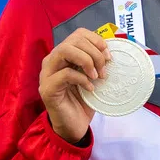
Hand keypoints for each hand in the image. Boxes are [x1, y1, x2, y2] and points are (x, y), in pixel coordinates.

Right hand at [39, 28, 109, 144]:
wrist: (74, 125)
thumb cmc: (84, 100)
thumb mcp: (94, 78)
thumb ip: (97, 64)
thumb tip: (111, 52)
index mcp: (64, 56)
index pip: (78, 34)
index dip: (96, 40)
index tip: (109, 56)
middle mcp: (52, 61)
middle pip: (72, 41)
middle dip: (94, 53)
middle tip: (104, 70)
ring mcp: (47, 74)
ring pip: (64, 51)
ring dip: (86, 61)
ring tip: (97, 76)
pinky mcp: (48, 88)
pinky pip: (65, 74)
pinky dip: (82, 79)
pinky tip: (90, 88)